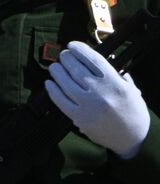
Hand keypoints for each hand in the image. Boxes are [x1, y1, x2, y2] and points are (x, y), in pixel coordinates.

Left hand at [47, 41, 150, 158]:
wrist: (133, 138)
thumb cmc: (133, 111)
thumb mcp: (131, 89)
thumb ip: (118, 74)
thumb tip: (105, 57)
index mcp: (115, 82)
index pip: (93, 59)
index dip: (80, 49)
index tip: (72, 45)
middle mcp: (101, 92)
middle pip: (76, 69)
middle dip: (67, 59)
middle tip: (63, 55)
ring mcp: (89, 105)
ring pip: (66, 83)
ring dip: (57, 72)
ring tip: (54, 67)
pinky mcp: (79, 118)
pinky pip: (61, 101)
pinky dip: (53, 90)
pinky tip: (49, 83)